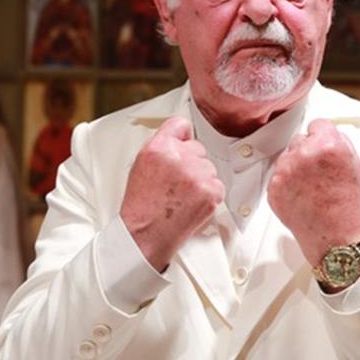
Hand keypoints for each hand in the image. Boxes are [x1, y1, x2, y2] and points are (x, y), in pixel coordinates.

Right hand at [120, 117, 224, 271]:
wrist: (145, 234)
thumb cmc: (141, 204)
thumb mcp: (141, 165)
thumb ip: (161, 148)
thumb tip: (179, 139)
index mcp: (158, 147)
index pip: (180, 125)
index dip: (183, 136)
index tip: (185, 142)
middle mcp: (178, 157)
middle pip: (198, 149)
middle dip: (191, 163)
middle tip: (177, 183)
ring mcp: (196, 174)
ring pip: (209, 168)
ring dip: (201, 181)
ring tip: (182, 197)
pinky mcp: (210, 191)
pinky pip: (217, 186)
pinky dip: (209, 196)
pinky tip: (191, 204)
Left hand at [267, 119, 359, 267]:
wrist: (335, 234)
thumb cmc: (346, 204)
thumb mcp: (354, 164)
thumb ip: (339, 143)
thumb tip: (326, 134)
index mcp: (327, 145)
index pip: (317, 124)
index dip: (322, 135)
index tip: (321, 142)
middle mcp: (303, 154)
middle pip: (299, 140)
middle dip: (307, 151)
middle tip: (318, 172)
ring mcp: (285, 171)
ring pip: (286, 157)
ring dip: (295, 167)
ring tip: (311, 187)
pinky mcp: (273, 187)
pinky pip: (277, 175)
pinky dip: (286, 183)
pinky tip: (301, 195)